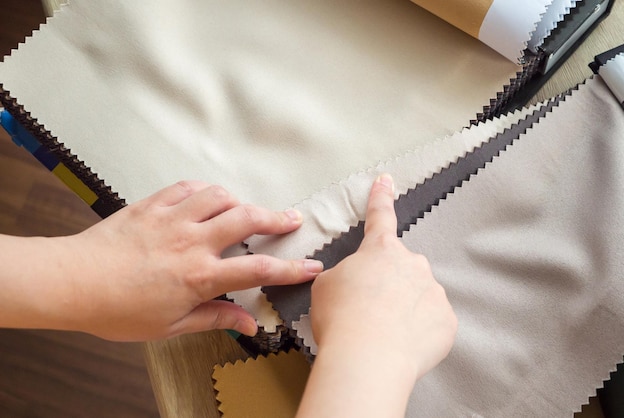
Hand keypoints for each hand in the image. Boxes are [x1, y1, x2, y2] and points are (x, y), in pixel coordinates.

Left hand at [6, 181, 321, 340]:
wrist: (72, 282)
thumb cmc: (116, 309)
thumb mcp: (169, 326)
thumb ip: (213, 318)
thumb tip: (248, 323)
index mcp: (199, 276)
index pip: (258, 269)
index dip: (291, 268)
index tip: (312, 266)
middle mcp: (192, 241)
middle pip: (247, 219)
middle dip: (277, 218)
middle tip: (292, 219)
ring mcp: (172, 218)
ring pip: (220, 196)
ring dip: (241, 201)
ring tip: (248, 210)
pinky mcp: (153, 205)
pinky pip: (188, 187)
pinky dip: (206, 189)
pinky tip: (210, 197)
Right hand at [298, 174, 456, 417]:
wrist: (367, 357)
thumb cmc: (341, 318)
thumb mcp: (325, 287)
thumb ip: (343, 276)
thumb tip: (352, 284)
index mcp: (380, 251)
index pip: (380, 216)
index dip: (381, 197)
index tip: (386, 180)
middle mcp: (412, 263)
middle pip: (401, 268)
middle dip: (388, 283)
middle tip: (368, 310)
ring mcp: (433, 291)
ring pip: (418, 295)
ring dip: (404, 309)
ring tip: (382, 333)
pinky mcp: (447, 320)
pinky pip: (432, 322)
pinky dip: (418, 332)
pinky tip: (401, 344)